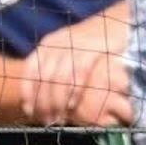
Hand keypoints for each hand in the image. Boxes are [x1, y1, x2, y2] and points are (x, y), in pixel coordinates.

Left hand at [21, 8, 132, 126]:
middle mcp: (57, 44)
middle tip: (46, 121)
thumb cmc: (94, 43)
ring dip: (56, 101)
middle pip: (43, 78)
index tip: (29, 111)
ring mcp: (74, 46)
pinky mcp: (93, 50)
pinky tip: (71, 106)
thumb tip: (44, 91)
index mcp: (47, 44)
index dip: (28, 93)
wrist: (117, 23)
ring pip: (59, 79)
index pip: (30, 71)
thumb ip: (57, 65)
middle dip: (42, 102)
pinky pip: (79, 74)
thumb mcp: (70, 50)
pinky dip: (73, 92)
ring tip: (57, 118)